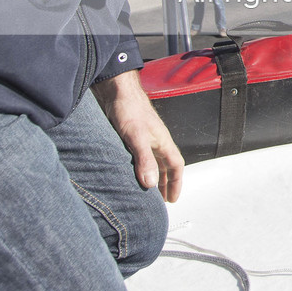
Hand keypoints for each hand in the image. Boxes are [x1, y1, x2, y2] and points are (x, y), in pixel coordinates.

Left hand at [92, 70, 184, 202]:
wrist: (116, 91)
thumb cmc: (129, 108)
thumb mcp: (136, 137)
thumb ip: (145, 160)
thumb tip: (151, 183)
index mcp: (163, 141)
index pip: (176, 166)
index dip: (176, 183)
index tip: (172, 199)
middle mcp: (156, 140)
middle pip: (166, 165)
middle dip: (166, 183)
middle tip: (162, 199)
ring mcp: (144, 138)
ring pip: (154, 161)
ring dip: (154, 175)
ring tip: (149, 189)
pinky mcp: (131, 136)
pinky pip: (141, 156)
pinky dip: (141, 167)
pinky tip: (132, 171)